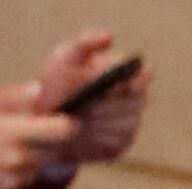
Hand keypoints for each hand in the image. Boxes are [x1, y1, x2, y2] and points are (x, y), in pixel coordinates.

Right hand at [0, 81, 79, 188]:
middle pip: (49, 151)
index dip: (67, 124)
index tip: (65, 120)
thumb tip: (39, 90)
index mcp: (13, 131)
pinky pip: (17, 184)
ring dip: (22, 161)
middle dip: (38, 143)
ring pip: (32, 168)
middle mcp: (19, 159)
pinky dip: (8, 176)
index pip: (61, 130)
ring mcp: (14, 181)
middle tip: (12, 135)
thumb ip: (11, 98)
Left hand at [37, 29, 141, 160]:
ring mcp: (130, 126)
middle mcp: (136, 102)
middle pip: (130, 105)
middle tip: (84, 107)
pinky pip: (111, 145)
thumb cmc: (60, 81)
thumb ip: (85, 43)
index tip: (117, 84)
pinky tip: (78, 136)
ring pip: (120, 126)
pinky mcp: (119, 148)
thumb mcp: (66, 58)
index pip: (144, 76)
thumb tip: (109, 37)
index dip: (135, 80)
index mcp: (129, 75)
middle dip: (105, 106)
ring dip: (98, 125)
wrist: (46, 116)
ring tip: (75, 121)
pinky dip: (94, 140)